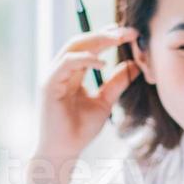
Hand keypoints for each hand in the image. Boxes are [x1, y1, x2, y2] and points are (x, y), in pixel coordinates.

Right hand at [28, 26, 138, 183]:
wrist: (64, 152)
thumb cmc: (80, 130)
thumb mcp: (105, 101)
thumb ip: (117, 82)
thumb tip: (135, 64)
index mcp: (73, 72)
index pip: (90, 46)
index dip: (109, 36)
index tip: (131, 34)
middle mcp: (61, 70)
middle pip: (82, 41)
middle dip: (106, 33)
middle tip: (129, 31)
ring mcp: (53, 75)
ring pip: (73, 46)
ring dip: (97, 40)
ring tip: (119, 39)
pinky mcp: (49, 84)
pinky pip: (67, 63)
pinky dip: (85, 59)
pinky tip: (103, 63)